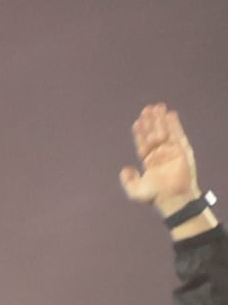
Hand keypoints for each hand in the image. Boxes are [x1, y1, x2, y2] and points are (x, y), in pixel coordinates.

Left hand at [123, 103, 203, 218]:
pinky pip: (177, 134)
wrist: (172, 198)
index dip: (140, 132)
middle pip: (153, 134)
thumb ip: (128, 180)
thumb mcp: (134, 191)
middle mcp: (160, 154)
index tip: (137, 121)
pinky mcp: (181, 151)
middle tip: (147, 108)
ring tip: (158, 106)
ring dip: (161, 119)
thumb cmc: (154, 197)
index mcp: (149, 161)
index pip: (143, 143)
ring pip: (165, 131)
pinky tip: (170, 114)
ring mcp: (171, 151)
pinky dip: (174, 124)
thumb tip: (124, 169)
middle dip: (151, 121)